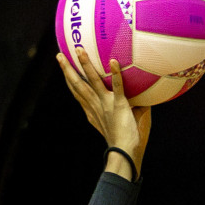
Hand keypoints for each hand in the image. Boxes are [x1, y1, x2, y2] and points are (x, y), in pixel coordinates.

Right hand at [56, 49, 151, 175]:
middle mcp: (95, 106)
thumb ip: (131, 108)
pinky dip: (116, 74)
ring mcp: (106, 105)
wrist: (125, 154)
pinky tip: (113, 61)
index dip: (70, 81)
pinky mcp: (119, 106)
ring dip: (85, 65)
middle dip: (68, 70)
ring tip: (79, 50)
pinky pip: (117, 87)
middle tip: (59, 56)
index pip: (78, 94)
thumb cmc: (126, 142)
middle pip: (78, 85)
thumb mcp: (121, 124)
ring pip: (92, 81)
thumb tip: (145, 96)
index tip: (64, 70)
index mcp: (92, 112)